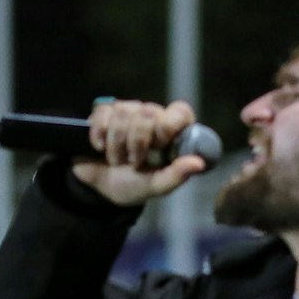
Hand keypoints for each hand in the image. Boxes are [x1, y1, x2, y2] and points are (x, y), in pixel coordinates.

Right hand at [71, 100, 208, 207]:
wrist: (98, 187)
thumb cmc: (133, 185)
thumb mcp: (156, 186)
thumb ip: (177, 175)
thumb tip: (199, 163)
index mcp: (172, 134)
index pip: (181, 111)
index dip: (168, 125)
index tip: (159, 145)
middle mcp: (153, 117)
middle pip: (148, 111)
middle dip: (138, 141)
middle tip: (134, 162)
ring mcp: (127, 111)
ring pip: (123, 111)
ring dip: (117, 142)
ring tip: (117, 160)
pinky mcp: (103, 112)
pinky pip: (103, 113)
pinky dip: (100, 135)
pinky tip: (100, 148)